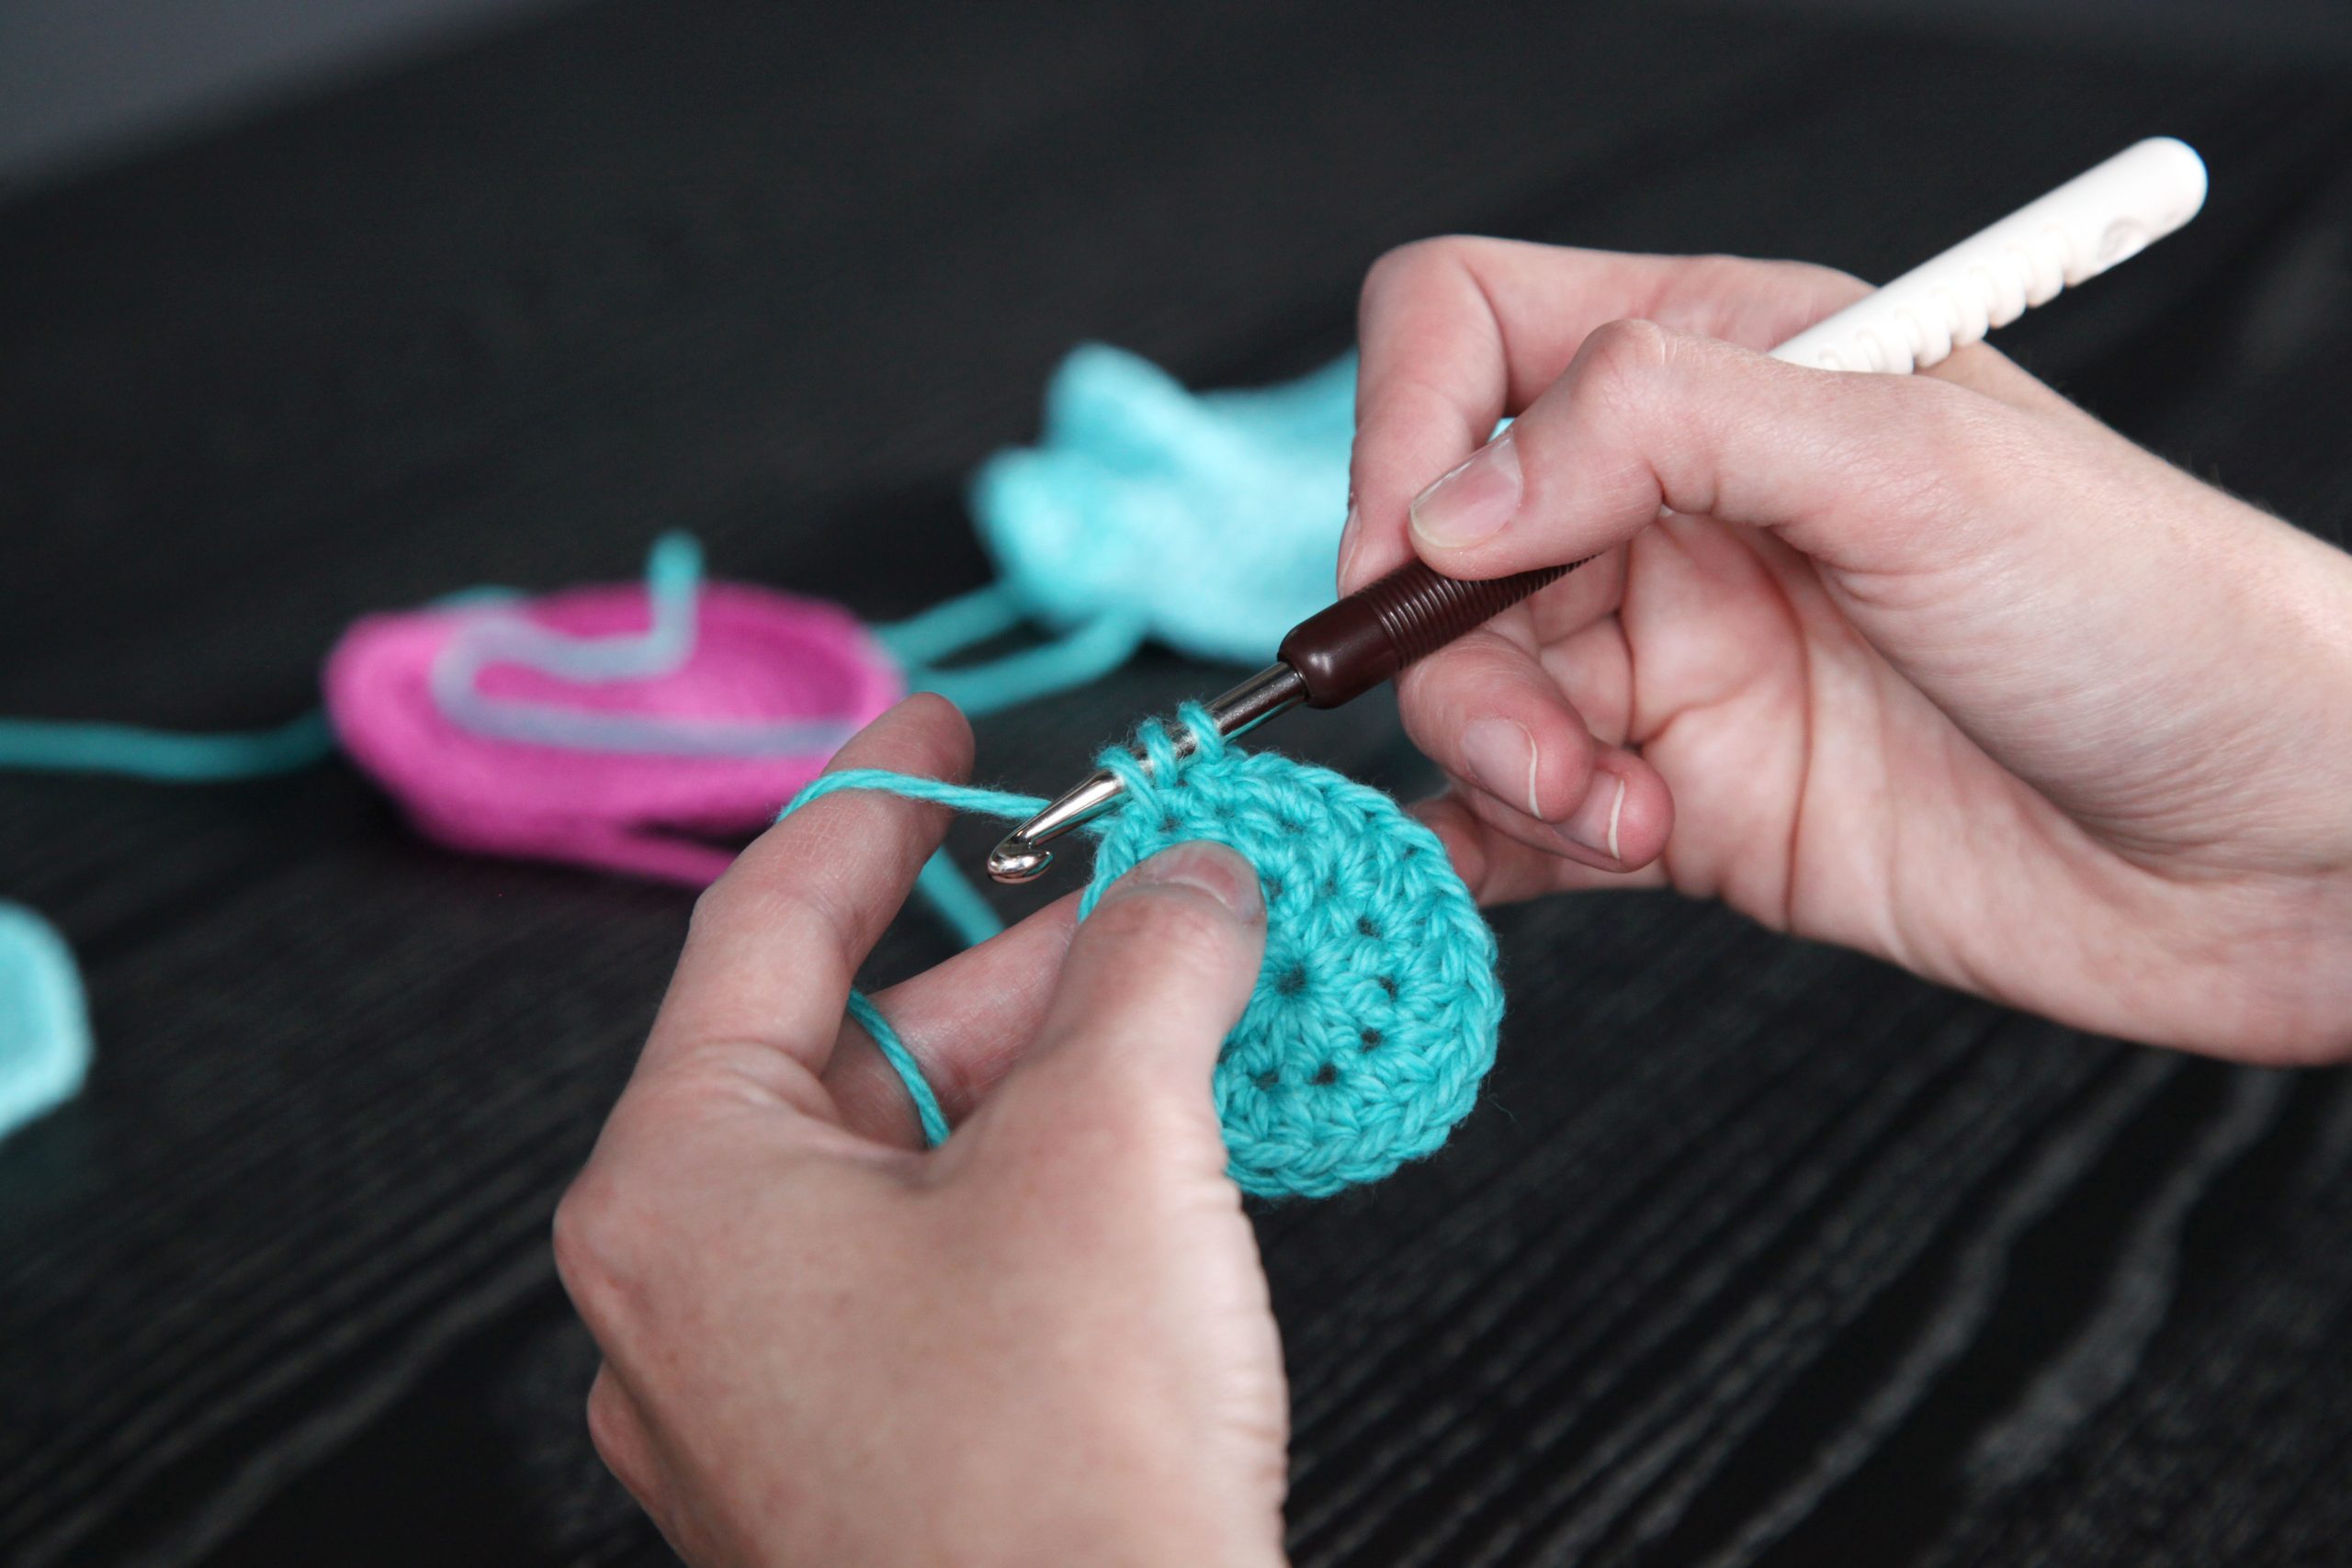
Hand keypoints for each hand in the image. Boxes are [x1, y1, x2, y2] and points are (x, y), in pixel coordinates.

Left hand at [555, 697, 1288, 1566]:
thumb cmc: (1058, 1476)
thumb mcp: (1117, 1147)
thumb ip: (1151, 968)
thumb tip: (1197, 880)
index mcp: (681, 1186)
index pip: (769, 923)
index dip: (876, 799)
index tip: (947, 726)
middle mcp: (690, 1290)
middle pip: (862, 1047)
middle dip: (1026, 962)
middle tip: (1162, 895)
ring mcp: (767, 1392)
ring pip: (915, 1165)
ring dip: (1061, 1080)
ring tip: (1202, 1017)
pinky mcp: (862, 1462)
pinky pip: (945, 1270)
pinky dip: (1053, 1192)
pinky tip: (1172, 1160)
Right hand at [1342, 239, 2351, 1061]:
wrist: (2280, 848)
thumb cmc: (2153, 616)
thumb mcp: (1910, 466)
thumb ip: (1660, 431)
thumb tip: (1447, 502)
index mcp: (1727, 370)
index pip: (1466, 336)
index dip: (1407, 432)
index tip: (1425, 552)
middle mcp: (1678, 509)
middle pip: (1439, 542)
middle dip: (1453, 650)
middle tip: (1547, 739)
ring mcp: (1676, 661)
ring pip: (1467, 690)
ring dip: (1505, 762)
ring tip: (1618, 815)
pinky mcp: (1687, 802)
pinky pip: (1517, 819)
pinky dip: (1495, 848)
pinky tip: (1565, 861)